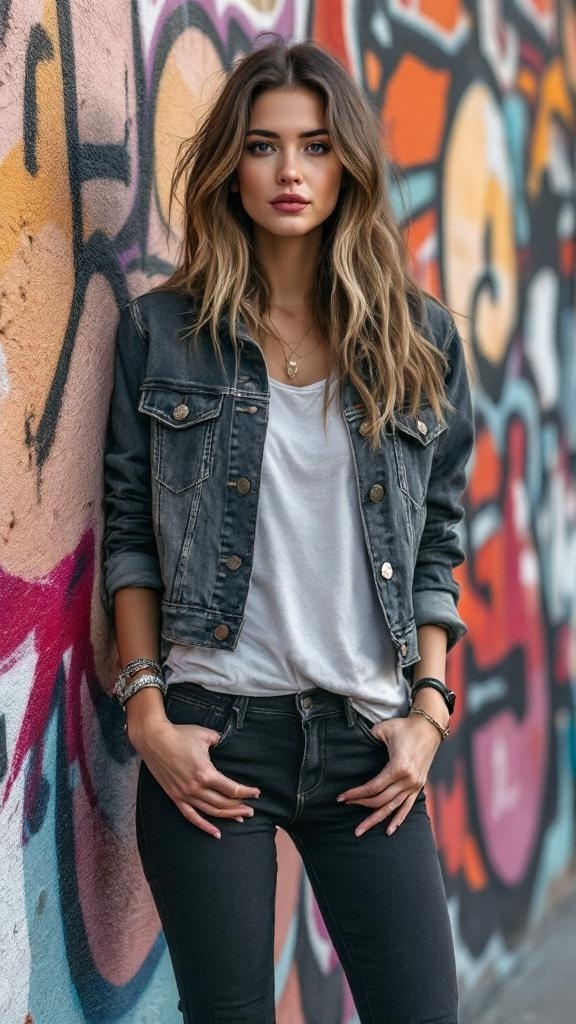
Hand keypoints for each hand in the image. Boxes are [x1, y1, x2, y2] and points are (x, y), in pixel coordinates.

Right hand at [131, 718, 260, 838]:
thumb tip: (226, 744)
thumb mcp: (206, 735)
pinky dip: (205, 826)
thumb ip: (220, 741)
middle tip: (251, 810)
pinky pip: (192, 816)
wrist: (154, 738)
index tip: (256, 793)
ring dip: (228, 816)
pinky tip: (216, 833)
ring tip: (240, 818)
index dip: (247, 792)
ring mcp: (185, 794)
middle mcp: (196, 788)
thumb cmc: (180, 734)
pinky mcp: (175, 796)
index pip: (232, 789)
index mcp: (206, 773)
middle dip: (240, 807)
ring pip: (211, 812)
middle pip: (224, 803)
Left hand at [337, 713, 441, 836]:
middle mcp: (408, 780)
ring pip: (392, 808)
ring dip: (376, 820)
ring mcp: (415, 785)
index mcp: (399, 767)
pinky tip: (389, 830)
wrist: (429, 727)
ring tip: (361, 830)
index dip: (356, 794)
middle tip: (345, 806)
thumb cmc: (404, 727)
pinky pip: (407, 807)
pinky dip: (398, 819)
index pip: (373, 787)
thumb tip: (353, 746)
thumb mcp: (383, 729)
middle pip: (381, 800)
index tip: (341, 797)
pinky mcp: (419, 786)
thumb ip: (368, 738)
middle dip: (361, 805)